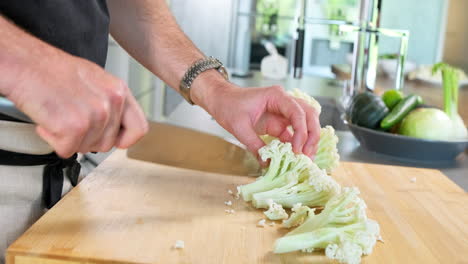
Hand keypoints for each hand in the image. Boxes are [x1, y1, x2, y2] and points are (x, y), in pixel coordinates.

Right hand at [4, 53, 147, 157]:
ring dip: (69, 138)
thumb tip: (114, 124)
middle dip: (88, 138)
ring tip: (59, 116)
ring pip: (88, 148)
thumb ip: (110, 102)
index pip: (139, 128)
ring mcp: (95, 115)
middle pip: (108, 143)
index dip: (126, 140)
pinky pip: (67, 150)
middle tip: (71, 121)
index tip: (116, 141)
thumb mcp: (94, 80)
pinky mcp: (75, 128)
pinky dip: (53, 140)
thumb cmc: (52, 69)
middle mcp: (112, 102)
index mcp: (119, 90)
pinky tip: (48, 122)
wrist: (24, 63)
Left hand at [194, 80, 319, 159]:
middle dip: (312, 135)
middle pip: (309, 115)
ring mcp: (283, 112)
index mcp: (276, 96)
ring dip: (308, 139)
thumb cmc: (228, 105)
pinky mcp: (278, 123)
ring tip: (306, 157)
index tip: (297, 149)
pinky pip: (293, 133)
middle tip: (308, 154)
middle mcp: (284, 102)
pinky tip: (296, 157)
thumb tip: (267, 162)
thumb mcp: (239, 127)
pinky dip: (297, 144)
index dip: (301, 131)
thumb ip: (254, 145)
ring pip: (306, 123)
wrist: (221, 100)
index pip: (298, 112)